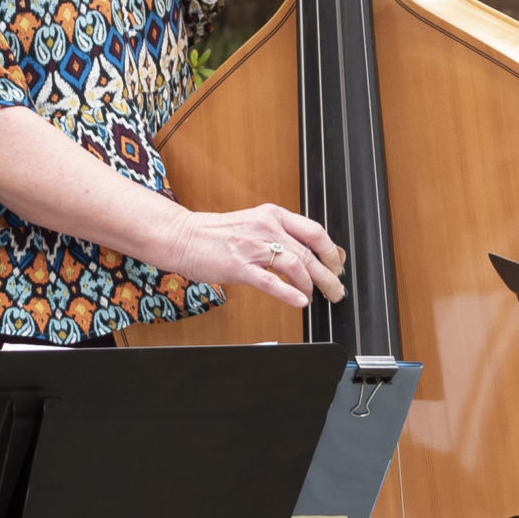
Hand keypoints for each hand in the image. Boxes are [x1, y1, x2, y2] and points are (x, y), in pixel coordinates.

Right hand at [156, 203, 346, 307]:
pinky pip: (271, 282)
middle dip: (328, 275)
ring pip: (296, 266)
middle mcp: (266, 227)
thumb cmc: (214, 234)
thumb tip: (302, 254)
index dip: (331, 251)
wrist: (181, 236)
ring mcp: (253, 247)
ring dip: (313, 285)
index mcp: (272, 215)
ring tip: (318, 298)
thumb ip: (276, 235)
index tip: (337, 265)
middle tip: (335, 289)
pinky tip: (300, 302)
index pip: (314, 231)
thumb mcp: (252, 224)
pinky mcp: (239, 267)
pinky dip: (289, 293)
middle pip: (309, 252)